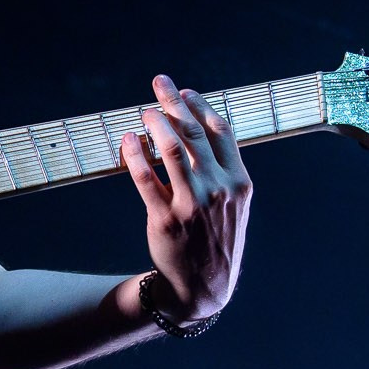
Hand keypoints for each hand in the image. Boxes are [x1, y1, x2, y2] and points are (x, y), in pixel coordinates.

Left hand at [119, 75, 251, 325]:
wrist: (205, 286)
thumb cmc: (219, 237)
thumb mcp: (236, 204)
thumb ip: (225, 169)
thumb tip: (201, 125)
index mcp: (240, 183)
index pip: (221, 132)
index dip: (201, 106)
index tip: (185, 92)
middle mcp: (218, 190)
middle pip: (193, 134)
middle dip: (174, 103)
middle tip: (159, 82)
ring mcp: (192, 205)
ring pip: (170, 151)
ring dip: (155, 124)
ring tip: (145, 110)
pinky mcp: (165, 219)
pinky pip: (145, 178)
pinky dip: (135, 154)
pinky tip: (128, 140)